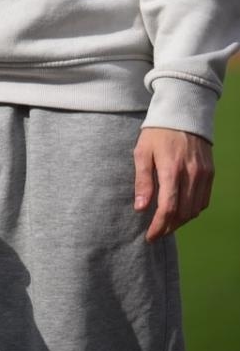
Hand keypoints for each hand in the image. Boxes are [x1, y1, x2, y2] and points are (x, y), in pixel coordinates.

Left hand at [133, 127, 213, 241]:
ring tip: (166, 223)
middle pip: (182, 213)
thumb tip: (140, 208)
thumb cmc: (157, 132)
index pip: (168, 208)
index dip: (159, 226)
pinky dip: (193, 210)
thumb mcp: (142, 152)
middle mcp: (190, 174)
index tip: (150, 236)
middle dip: (168, 227)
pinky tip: (181, 210)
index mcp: (171, 169)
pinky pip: (203, 200)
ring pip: (194, 210)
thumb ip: (142, 181)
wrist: (182, 113)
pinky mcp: (209, 173)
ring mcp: (203, 174)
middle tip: (156, 232)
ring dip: (181, 221)